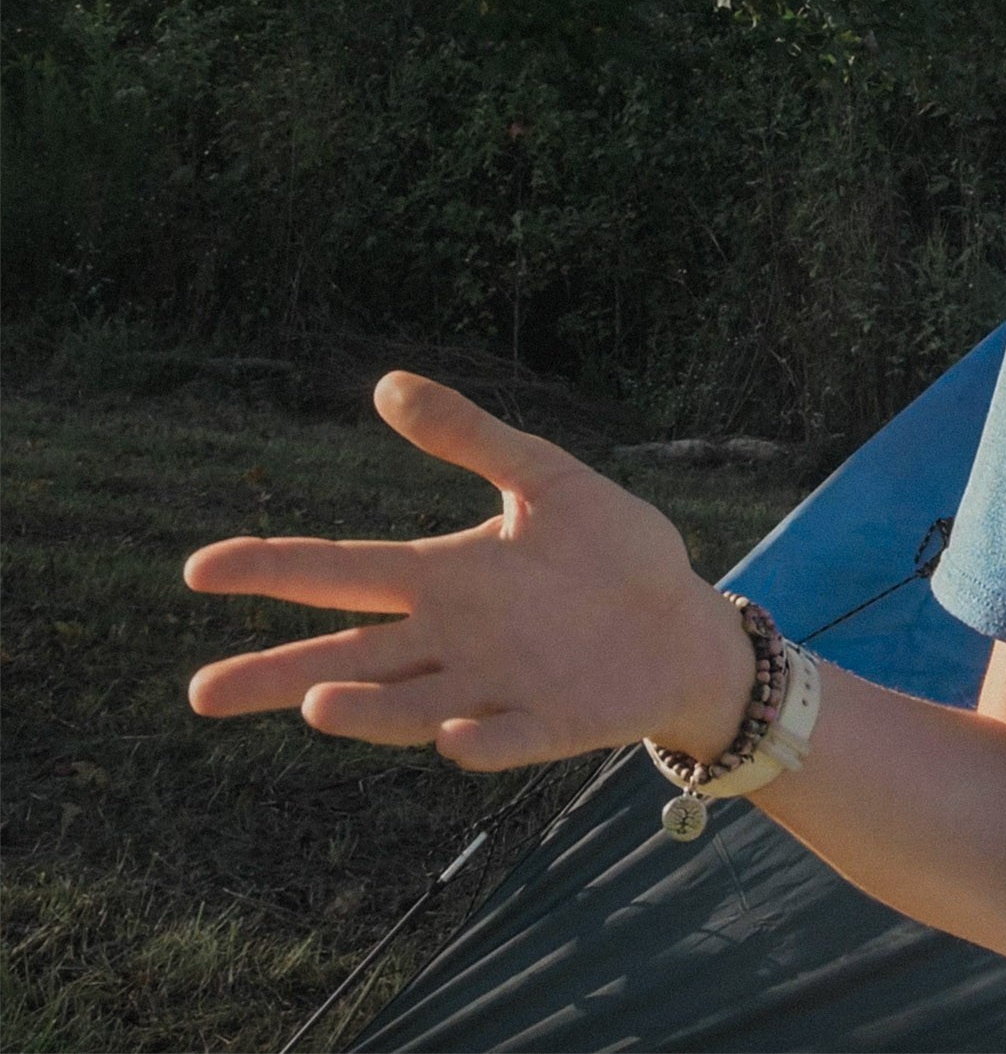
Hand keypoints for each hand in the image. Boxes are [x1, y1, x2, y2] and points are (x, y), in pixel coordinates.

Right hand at [184, 373, 753, 771]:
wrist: (685, 623)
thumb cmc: (611, 554)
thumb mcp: (544, 480)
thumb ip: (472, 438)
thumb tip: (387, 384)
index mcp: (444, 580)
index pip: (343, 573)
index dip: (274, 568)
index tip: (200, 567)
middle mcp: (453, 643)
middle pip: (350, 661)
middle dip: (279, 674)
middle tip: (203, 693)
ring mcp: (496, 691)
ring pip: (413, 707)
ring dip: (368, 710)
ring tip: (316, 703)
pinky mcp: (550, 725)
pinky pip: (508, 738)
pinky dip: (481, 741)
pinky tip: (455, 736)